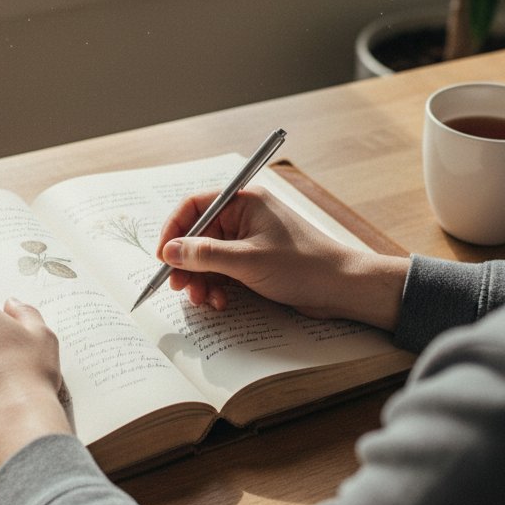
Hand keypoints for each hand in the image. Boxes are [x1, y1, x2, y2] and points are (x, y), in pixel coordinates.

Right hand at [157, 186, 407, 330]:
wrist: (342, 288)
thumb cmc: (303, 265)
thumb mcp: (247, 261)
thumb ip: (204, 255)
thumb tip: (170, 251)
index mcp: (244, 202)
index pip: (194, 206)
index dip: (174, 231)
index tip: (162, 257)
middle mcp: (244, 217)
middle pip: (198, 235)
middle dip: (187, 263)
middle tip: (178, 287)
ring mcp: (249, 241)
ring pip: (209, 258)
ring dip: (201, 280)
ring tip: (202, 299)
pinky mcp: (255, 262)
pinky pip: (223, 272)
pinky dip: (217, 287)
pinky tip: (220, 302)